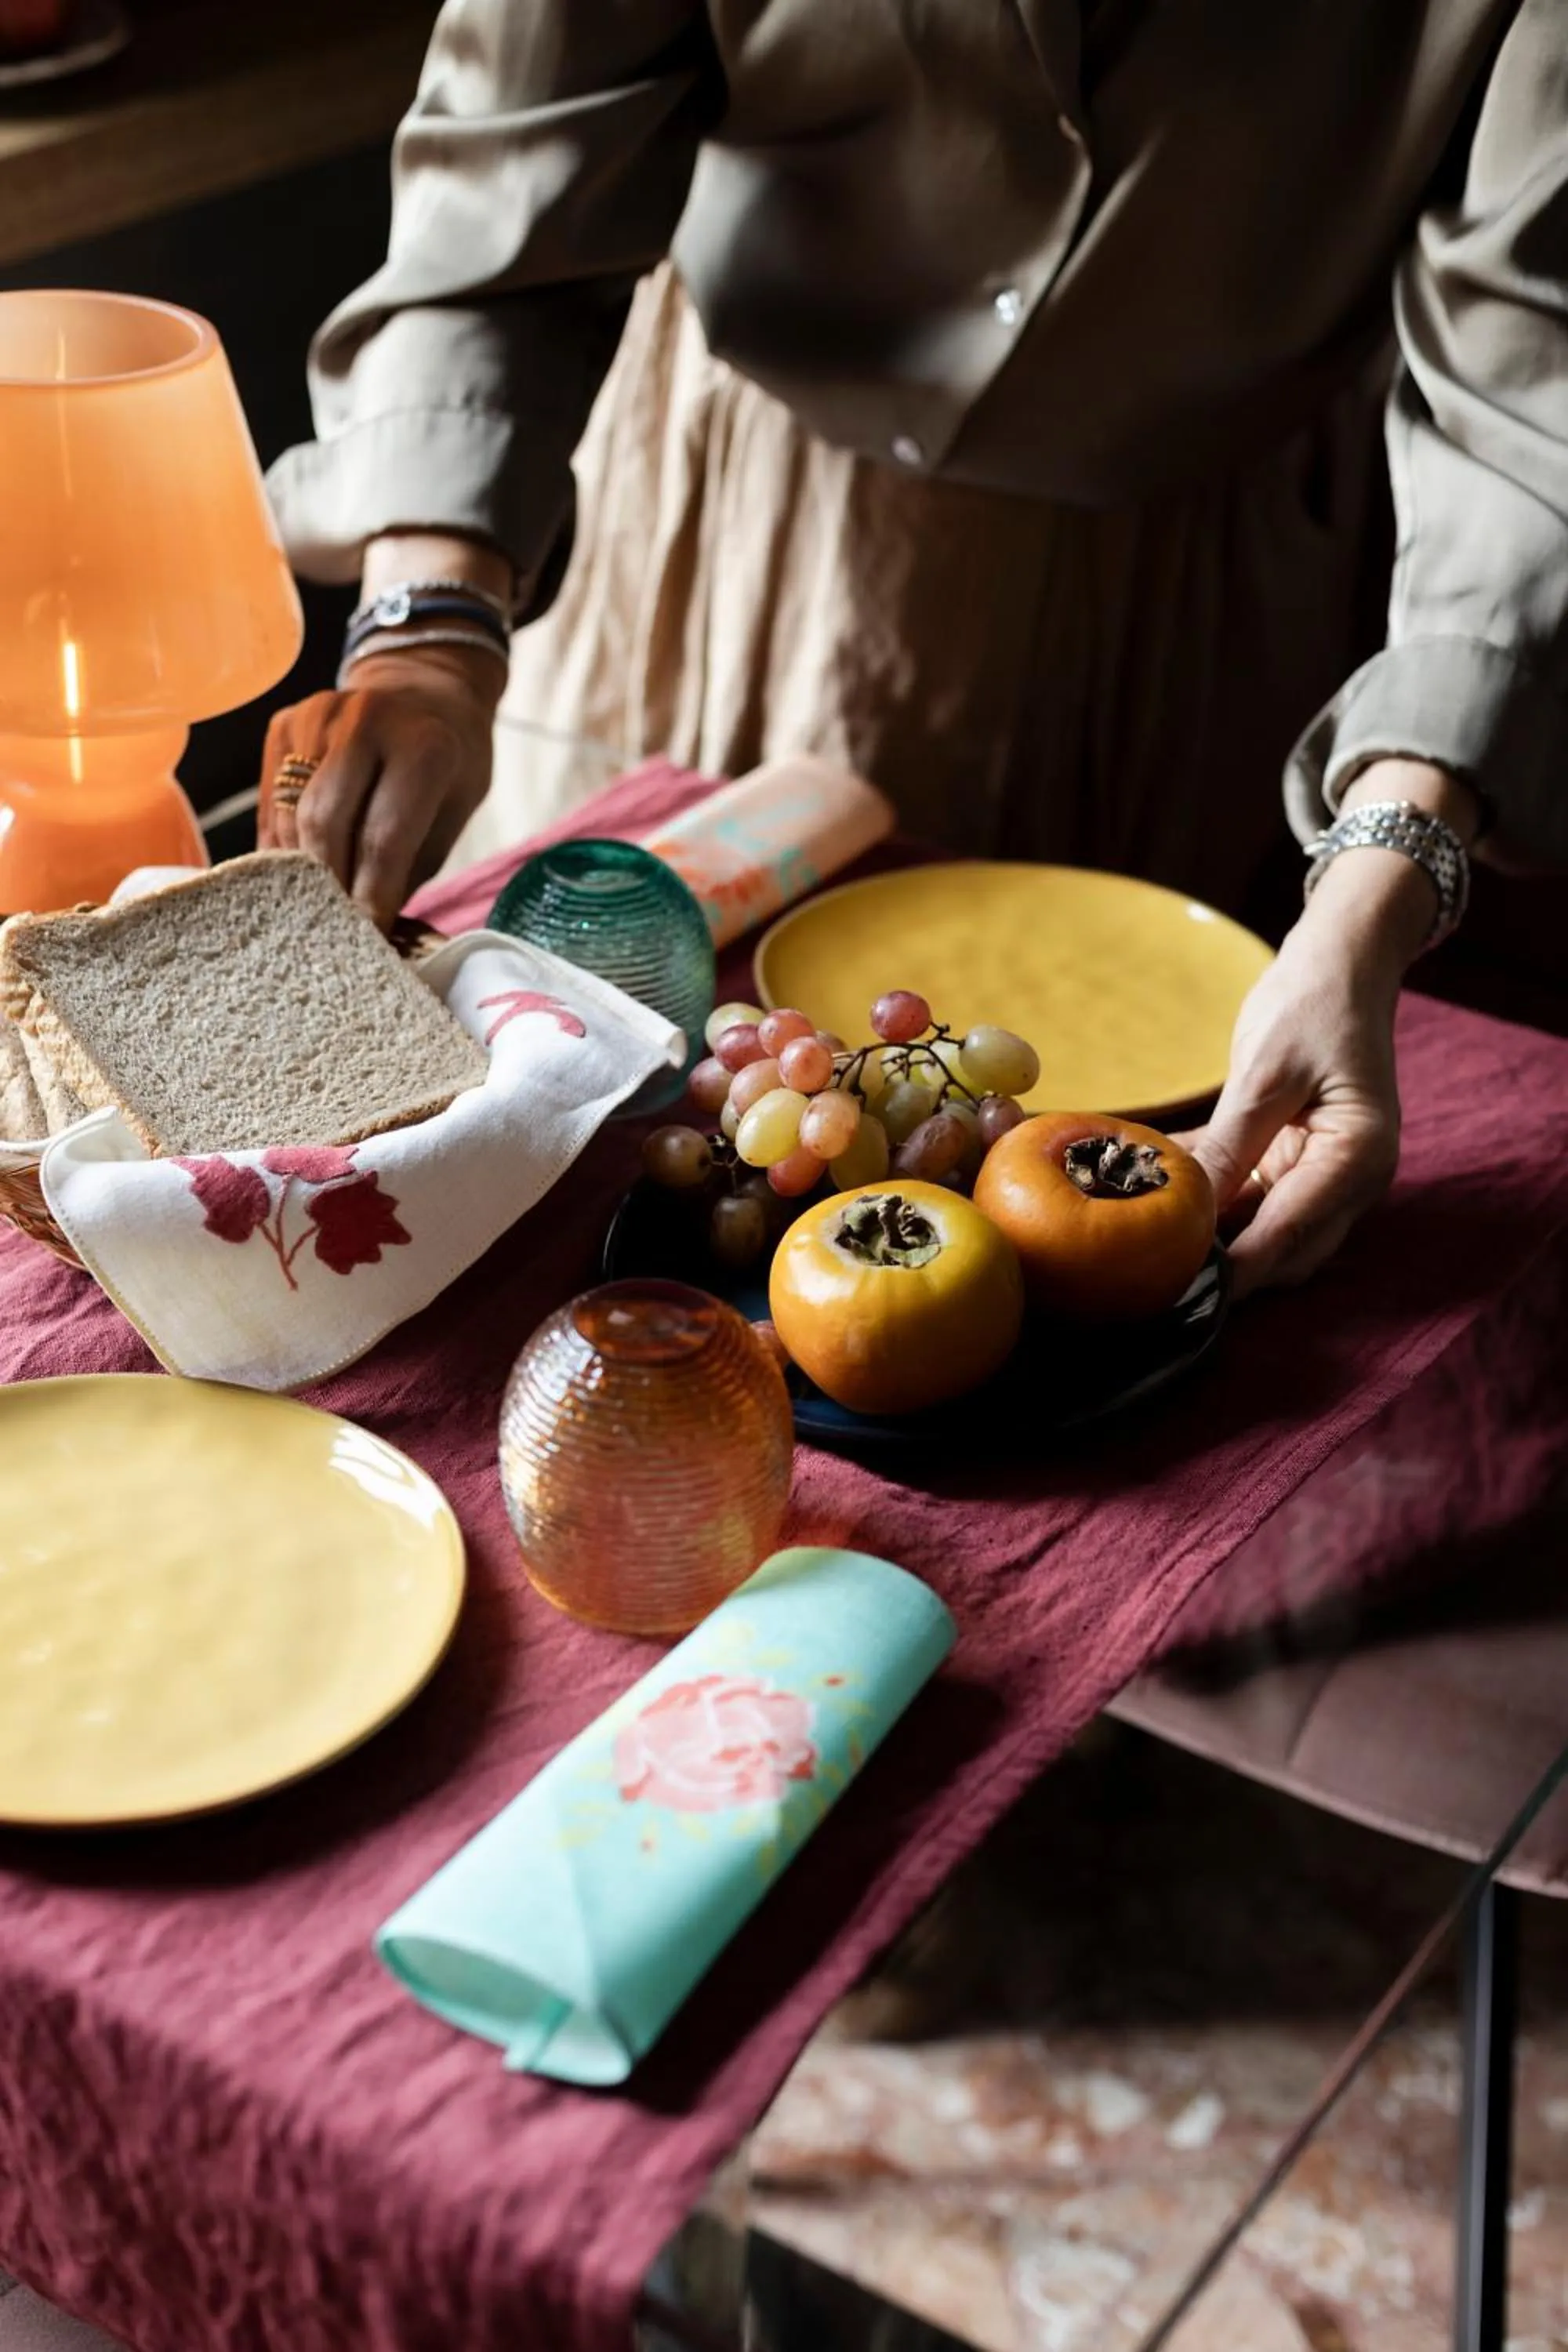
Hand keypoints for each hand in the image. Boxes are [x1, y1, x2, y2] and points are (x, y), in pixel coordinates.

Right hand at [260, 639, 504, 927]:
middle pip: (323, 825)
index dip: (372, 898)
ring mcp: (313, 718)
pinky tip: (298, 877)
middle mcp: (362, 722)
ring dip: (299, 876)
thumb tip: (372, 934)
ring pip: (288, 820)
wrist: (423, 688)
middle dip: (327, 889)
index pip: (383, 838)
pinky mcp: (280, 726)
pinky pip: (271, 806)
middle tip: (334, 934)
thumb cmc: (448, 763)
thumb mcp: (453, 811)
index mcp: (423, 745)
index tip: (367, 940)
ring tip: (315, 913)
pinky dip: (282, 850)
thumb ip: (412, 866)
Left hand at [1180, 894, 1403, 1295]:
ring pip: (1264, 1232)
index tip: (1188, 1295)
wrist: (1341, 965)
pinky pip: (1249, 1198)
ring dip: (1214, 1239)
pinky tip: (1156, 1199)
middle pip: (1286, 1250)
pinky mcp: (1295, 1162)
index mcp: (1357, 1157)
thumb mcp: (1267, 1073)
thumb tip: (1190, 1208)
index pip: (1293, 1231)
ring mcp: (1325, 1174)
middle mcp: (1350, 1179)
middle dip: (1227, 1269)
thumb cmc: (1314, 1005)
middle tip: (1154, 1281)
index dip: (1240, 1270)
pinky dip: (1210, 1201)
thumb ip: (1232, 1145)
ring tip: (1149, 1250)